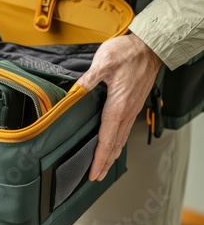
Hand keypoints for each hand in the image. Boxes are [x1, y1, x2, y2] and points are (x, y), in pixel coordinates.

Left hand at [76, 33, 161, 181]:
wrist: (149, 47)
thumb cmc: (128, 53)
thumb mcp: (104, 61)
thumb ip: (89, 79)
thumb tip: (75, 92)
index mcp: (118, 106)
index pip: (107, 139)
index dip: (99, 158)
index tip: (93, 172)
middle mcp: (127, 111)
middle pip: (115, 144)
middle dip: (105, 162)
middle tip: (95, 177)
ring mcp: (131, 109)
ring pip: (121, 138)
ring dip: (112, 155)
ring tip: (103, 166)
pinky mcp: (132, 104)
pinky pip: (125, 129)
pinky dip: (118, 142)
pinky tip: (114, 143)